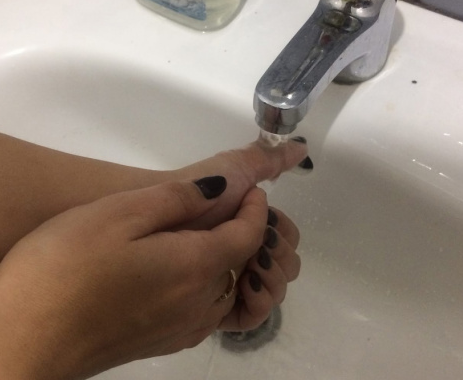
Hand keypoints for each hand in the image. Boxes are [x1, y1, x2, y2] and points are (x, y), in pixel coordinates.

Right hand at [0, 178, 270, 379]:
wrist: (22, 340)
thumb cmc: (64, 267)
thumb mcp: (117, 213)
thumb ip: (176, 198)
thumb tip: (222, 189)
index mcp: (196, 267)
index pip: (249, 237)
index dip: (257, 211)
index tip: (252, 192)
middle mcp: (199, 305)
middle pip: (242, 267)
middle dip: (247, 235)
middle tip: (234, 206)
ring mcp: (180, 330)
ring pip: (224, 292)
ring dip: (228, 263)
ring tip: (207, 234)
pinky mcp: (159, 345)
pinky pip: (203, 312)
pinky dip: (207, 287)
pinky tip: (178, 272)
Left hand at [171, 138, 306, 330]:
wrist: (160, 216)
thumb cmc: (197, 191)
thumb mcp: (234, 169)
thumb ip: (269, 158)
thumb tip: (302, 147)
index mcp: (251, 224)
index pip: (288, 239)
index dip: (285, 235)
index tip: (269, 226)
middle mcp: (246, 253)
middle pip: (287, 266)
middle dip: (281, 258)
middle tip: (261, 250)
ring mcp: (232, 279)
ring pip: (274, 291)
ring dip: (273, 280)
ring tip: (252, 268)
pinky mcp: (217, 305)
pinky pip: (250, 315)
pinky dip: (258, 305)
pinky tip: (247, 287)